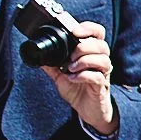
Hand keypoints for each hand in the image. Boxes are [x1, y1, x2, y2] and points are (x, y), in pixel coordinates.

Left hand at [45, 19, 117, 135]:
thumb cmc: (79, 91)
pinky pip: (97, 77)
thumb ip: (51, 65)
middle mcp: (101, 62)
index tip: (75, 32)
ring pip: (102, 60)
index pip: (98, 33)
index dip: (88, 28)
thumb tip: (37, 56)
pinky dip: (83, 75)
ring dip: (83, 61)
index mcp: (92, 54)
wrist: (88, 111)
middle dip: (84, 47)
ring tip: (70, 67)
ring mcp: (103, 74)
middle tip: (70, 56)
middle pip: (102, 45)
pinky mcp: (101, 86)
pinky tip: (72, 77)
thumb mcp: (60, 76)